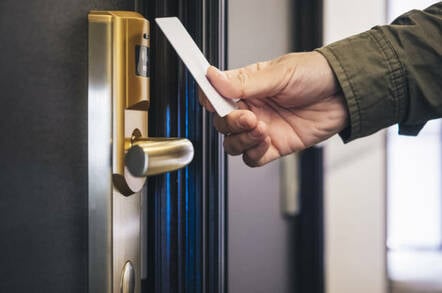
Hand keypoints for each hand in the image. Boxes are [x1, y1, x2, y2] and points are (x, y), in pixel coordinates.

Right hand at [199, 51, 347, 166]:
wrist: (345, 94)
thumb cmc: (316, 75)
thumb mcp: (279, 73)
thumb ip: (244, 81)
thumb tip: (213, 77)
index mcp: (247, 86)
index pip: (215, 95)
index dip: (209, 99)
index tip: (210, 101)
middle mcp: (251, 108)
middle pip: (222, 123)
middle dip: (231, 123)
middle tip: (249, 116)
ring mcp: (261, 128)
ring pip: (233, 144)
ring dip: (242, 140)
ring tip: (262, 128)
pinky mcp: (275, 146)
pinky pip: (252, 158)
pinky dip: (254, 153)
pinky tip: (267, 141)